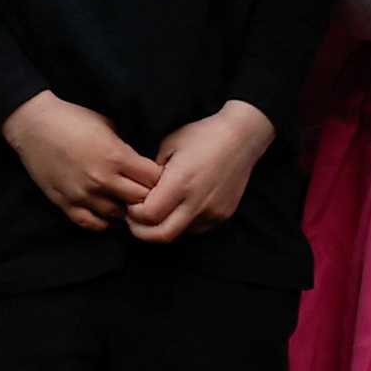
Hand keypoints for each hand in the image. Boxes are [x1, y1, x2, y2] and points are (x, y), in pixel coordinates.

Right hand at [3, 91, 155, 234]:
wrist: (33, 123)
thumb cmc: (71, 118)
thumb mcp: (107, 123)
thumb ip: (126, 146)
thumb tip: (143, 161)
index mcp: (116, 156)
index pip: (154, 179)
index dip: (159, 178)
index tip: (155, 175)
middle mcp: (102, 179)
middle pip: (140, 200)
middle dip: (146, 196)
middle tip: (144, 191)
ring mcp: (83, 194)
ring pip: (118, 215)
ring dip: (124, 208)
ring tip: (123, 200)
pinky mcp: (65, 202)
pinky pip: (91, 224)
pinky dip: (102, 221)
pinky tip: (105, 212)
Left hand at [125, 99, 270, 243]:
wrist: (241, 137)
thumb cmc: (201, 136)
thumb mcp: (168, 145)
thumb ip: (151, 173)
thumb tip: (136, 191)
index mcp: (180, 182)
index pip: (148, 214)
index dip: (134, 213)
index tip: (130, 203)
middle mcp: (197, 202)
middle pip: (162, 235)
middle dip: (142, 231)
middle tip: (134, 220)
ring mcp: (212, 211)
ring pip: (179, 234)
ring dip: (162, 228)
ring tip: (156, 212)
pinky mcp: (222, 215)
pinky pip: (195, 229)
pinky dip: (181, 224)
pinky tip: (177, 209)